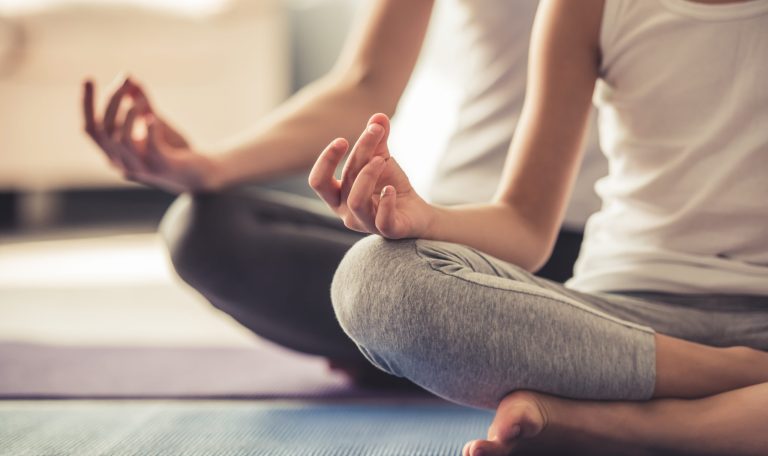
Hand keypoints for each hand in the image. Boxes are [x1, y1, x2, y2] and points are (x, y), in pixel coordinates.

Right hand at [82, 76, 219, 192]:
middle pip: (104, 130)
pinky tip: (154, 116)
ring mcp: (141, 168)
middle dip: (112, 101)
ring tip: (141, 99)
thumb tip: (129, 78)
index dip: (86, 104)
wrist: (202, 173)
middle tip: (126, 81)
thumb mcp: (155, 122)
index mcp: (115, 154)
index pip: (91, 129)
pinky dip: (150, 129)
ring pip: (121, 139)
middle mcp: (122, 164)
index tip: (89, 78)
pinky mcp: (162, 168)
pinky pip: (150, 147)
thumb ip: (141, 103)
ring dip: (129, 114)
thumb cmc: (175, 149)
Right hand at [309, 113, 434, 238]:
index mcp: (338, 196)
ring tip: (384, 159)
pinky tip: (392, 189)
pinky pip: (382, 220)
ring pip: (356, 201)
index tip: (343, 140)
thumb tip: (378, 116)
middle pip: (343, 182)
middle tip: (373, 133)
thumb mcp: (381, 159)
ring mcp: (366, 223)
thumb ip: (377, 139)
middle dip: (357, 155)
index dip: (326, 160)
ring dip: (368, 174)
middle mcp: (347, 213)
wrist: (416, 212)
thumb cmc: (390, 186)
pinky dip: (386, 201)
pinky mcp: (388, 230)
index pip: (318, 181)